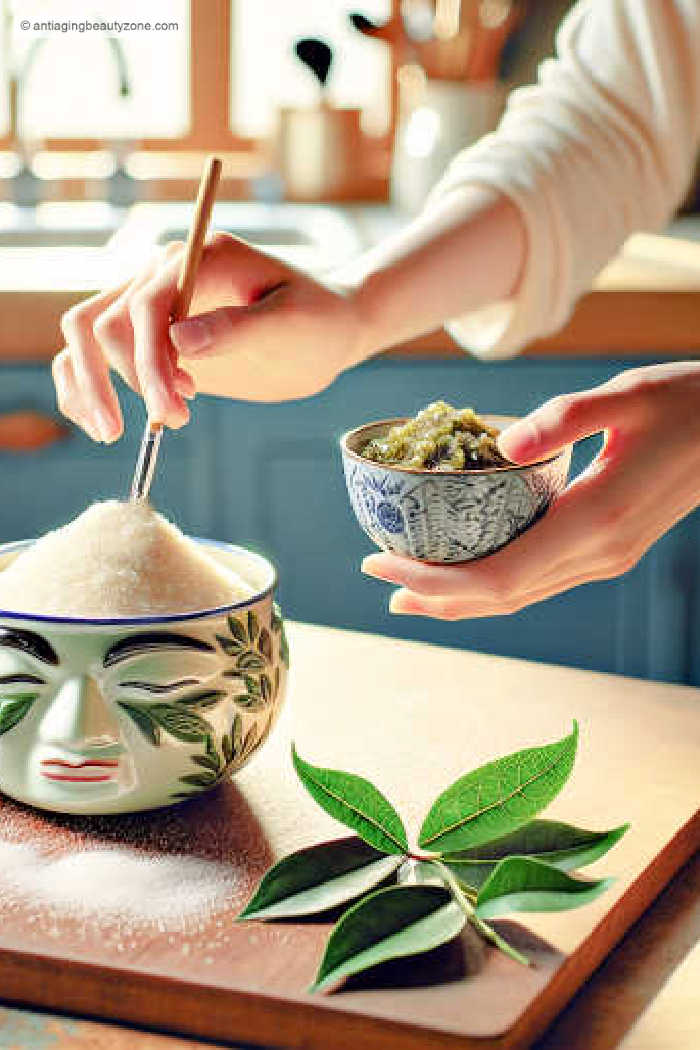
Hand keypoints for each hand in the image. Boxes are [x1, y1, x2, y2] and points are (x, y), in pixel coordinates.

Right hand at [52, 233, 367, 441]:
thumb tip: (179, 339)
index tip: (174, 410)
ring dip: (92, 387)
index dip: (150, 363)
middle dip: (125, 380)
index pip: (146, 306)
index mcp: (199, 258)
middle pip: (101, 321)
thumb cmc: (316, 323)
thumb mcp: (293, 324)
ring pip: (83, 336)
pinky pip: (91, 354)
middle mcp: (163, 272)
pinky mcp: (147, 335)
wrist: (323, 332)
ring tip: (119, 433)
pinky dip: (82, 387)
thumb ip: (239, 327)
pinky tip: (102, 424)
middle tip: (169, 423)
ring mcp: (150, 302)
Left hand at [362, 362, 699, 618]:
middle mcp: (599, 555)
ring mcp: (605, 560)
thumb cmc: (686, 403)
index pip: (498, 574)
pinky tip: (464, 574)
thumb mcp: (626, 396)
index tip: (380, 564)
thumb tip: (504, 444)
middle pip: (501, 596)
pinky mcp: (608, 552)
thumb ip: (565, 418)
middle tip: (376, 583)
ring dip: (459, 600)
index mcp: (598, 521)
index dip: (433, 580)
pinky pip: (536, 581)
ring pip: (519, 596)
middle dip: (433, 596)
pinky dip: (491, 586)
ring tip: (406, 594)